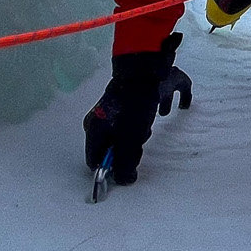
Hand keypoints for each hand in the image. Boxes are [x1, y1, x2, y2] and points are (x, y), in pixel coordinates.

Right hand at [83, 34, 191, 183]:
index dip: (114, 167)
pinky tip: (156, 114)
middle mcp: (99, 120)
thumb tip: (125, 181)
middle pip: (113, 148)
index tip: (131, 161)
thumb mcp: (129, 139)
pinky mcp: (127, 101)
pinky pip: (135, 120)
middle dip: (129, 148)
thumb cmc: (135, 106)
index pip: (96, 161)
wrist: (145, 69)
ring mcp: (112, 110)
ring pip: (125, 135)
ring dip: (139, 135)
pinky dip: (145, 122)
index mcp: (94, 130)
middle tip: (141, 139)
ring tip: (148, 125)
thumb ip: (124, 164)